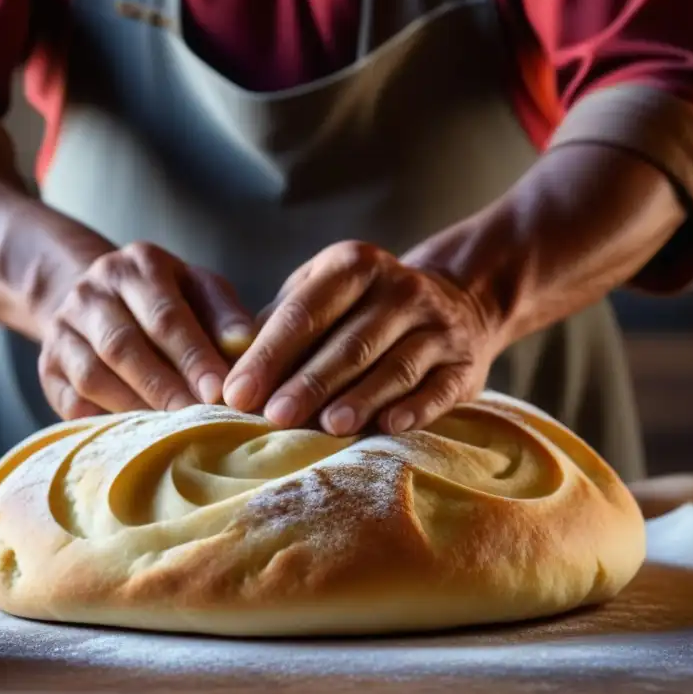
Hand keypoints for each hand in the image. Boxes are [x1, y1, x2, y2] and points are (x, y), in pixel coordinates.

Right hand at [38, 243, 253, 419]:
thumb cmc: (169, 301)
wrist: (101, 299)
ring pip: (92, 375)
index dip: (192, 356)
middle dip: (165, 388)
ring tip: (173, 436)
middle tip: (200, 421)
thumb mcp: (201, 291)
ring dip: (135, 408)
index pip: (164, 315)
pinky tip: (135, 440)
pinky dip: (102, 423)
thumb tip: (244, 346)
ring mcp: (62, 328)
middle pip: (123, 346)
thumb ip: (224, 316)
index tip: (221, 392)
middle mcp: (92, 291)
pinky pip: (70, 401)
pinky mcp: (47, 366)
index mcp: (137, 266)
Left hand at [222, 241, 501, 435]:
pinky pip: (438, 388)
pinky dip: (414, 408)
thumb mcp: (319, 294)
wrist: (457, 302)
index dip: (269, 355)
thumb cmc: (360, 309)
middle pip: (349, 343)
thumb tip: (227, 369)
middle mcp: (400, 289)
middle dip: (309, 382)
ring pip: (395, 366)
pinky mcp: (464, 364)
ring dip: (360, 397)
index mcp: (354, 265)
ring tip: (327, 428)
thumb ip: (278, 325)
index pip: (305, 312)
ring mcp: (438, 326)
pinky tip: (388, 426)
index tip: (236, 394)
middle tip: (274, 417)